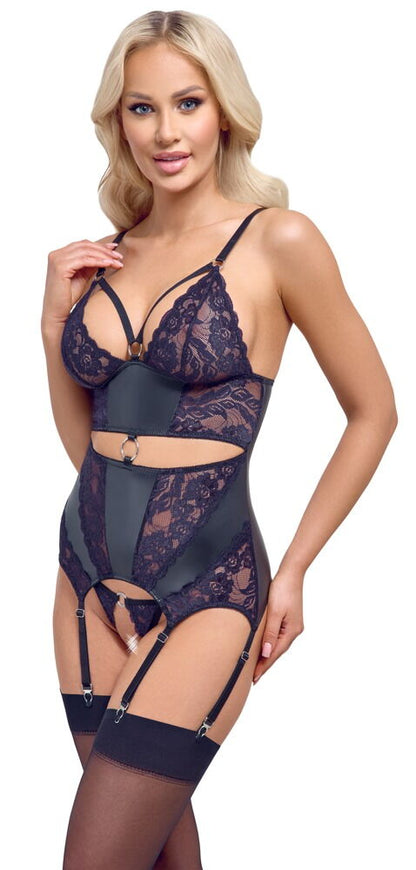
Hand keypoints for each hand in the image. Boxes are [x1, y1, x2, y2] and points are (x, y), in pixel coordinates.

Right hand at [41, 238, 123, 328]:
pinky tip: (108, 264)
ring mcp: (57, 259)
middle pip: (85, 245)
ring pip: (85, 251)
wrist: (57, 312)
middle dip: (104, 250)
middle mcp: (56, 254)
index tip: (114, 248)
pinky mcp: (60, 267)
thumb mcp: (82, 276)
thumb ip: (90, 265)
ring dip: (103, 255)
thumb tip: (105, 255)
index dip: (100, 245)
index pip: (82, 244)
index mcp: (60, 254)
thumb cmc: (67, 297)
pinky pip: (84, 260)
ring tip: (116, 261)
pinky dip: (97, 261)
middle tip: (118, 256)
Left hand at [252, 569, 304, 683]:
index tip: (255, 678)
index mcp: (292, 631)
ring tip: (257, 666)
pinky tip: (264, 647)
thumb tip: (267, 653)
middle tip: (253, 677)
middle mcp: (294, 630)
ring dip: (268, 655)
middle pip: (277, 651)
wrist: (290, 573)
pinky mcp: (289, 619)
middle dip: (265, 663)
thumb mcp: (274, 613)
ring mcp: (292, 625)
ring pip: (278, 644)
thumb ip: (270, 634)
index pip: (275, 654)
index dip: (264, 666)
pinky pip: (278, 636)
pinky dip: (270, 644)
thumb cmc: (282, 590)